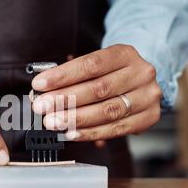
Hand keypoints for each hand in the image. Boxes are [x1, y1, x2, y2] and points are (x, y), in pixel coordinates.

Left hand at [31, 44, 161, 141]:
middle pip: (98, 89)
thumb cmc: (113, 73)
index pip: (91, 64)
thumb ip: (75, 74)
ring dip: (75, 119)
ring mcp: (146, 97)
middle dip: (65, 99)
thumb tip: (44, 89)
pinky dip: (90, 133)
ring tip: (53, 122)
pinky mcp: (148, 118)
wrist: (143, 83)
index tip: (40, 84)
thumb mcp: (99, 64)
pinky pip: (115, 129)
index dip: (63, 75)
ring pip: (107, 111)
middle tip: (42, 107)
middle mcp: (140, 74)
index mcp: (125, 54)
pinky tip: (71, 133)